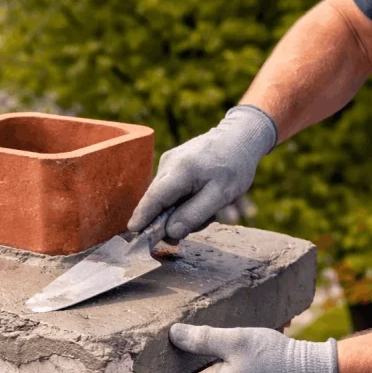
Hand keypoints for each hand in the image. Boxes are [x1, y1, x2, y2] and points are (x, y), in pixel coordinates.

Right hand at [128, 106, 276, 240]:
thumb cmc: (234, 167)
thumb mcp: (221, 196)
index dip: (143, 216)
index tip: (133, 231)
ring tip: (204, 209)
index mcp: (181, 170)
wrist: (239, 136)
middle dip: (164, 220)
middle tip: (179, 236)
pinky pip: (169, 189)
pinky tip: (198, 198)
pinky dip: (180, 200)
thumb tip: (170, 232)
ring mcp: (168, 160)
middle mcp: (168, 163)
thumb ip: (194, 215)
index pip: (155, 198)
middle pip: (156, 199)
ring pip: (163, 196)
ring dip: (177, 210)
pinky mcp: (171, 162)